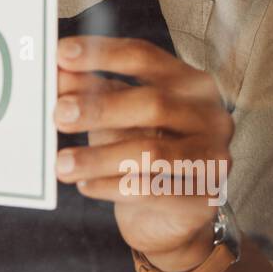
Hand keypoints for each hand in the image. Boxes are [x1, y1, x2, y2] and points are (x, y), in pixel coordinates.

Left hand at [52, 36, 233, 269]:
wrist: (167, 217)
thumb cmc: (139, 152)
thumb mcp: (114, 117)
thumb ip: (91, 93)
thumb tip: (58, 74)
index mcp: (189, 83)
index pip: (145, 57)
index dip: (103, 54)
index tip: (61, 54)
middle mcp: (210, 115)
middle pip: (154, 103)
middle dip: (101, 109)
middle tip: (59, 115)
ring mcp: (214, 157)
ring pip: (152, 153)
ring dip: (99, 157)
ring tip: (62, 164)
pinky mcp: (205, 199)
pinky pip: (151, 192)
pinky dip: (111, 188)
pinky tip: (85, 186)